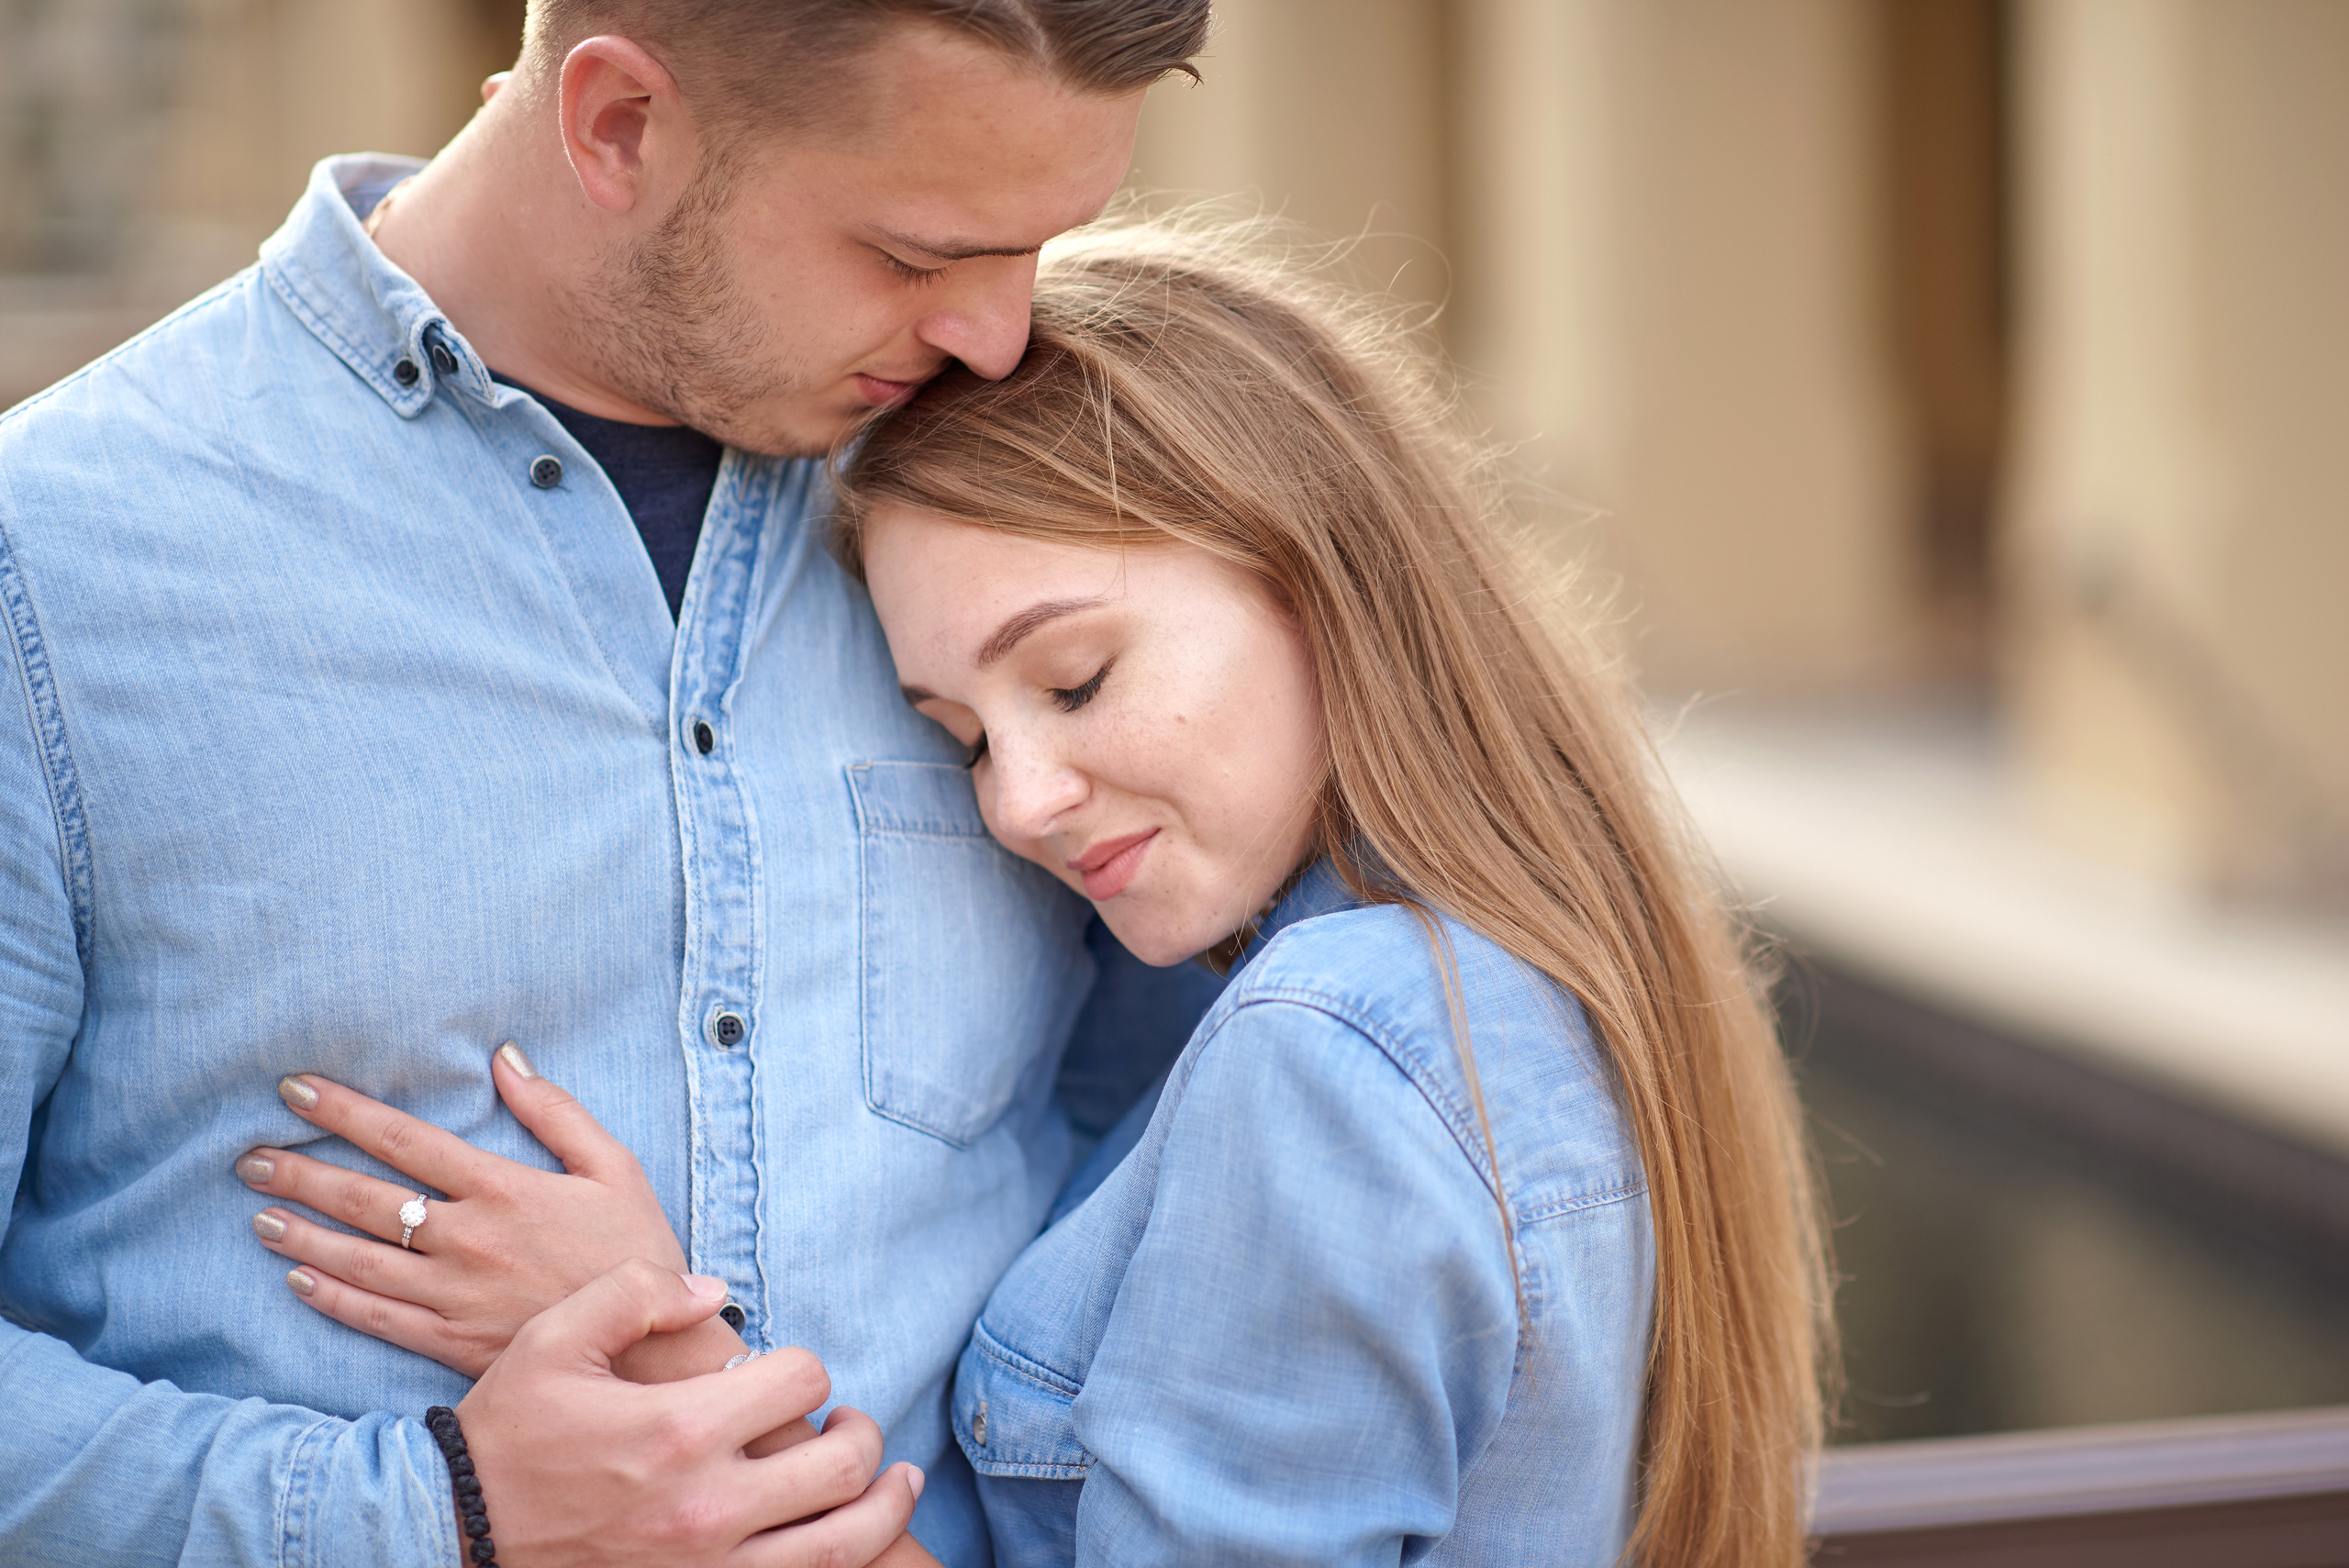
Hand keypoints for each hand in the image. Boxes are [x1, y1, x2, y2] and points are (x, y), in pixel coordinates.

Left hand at [239, 1043, 720, 1378]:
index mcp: (504, 1189)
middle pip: (367, 1199)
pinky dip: (333, 1298)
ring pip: (360, 1259)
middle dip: (302, 1174)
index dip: (346, 1112)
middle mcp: (469, 1239)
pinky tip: (299, 1281)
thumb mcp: (615, 1167)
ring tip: (260, 1217)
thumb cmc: (637, 1251)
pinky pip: (377, 1317)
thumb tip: (505, 1057)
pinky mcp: (452, 1341)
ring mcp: (455, 1294)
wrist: (651, 1351)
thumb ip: (557, 1111)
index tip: (296, 1092)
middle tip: (250, 1159)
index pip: (407, 1139)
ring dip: (304, 1235)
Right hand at [462, 1260, 925, 1567]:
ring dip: (882, 1507)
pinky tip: (841, 1537)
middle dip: (861, 1434)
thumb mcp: (554, 1339)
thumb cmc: (508, 1433)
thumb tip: (719, 1293)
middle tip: (850, 1423)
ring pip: (843, 1544)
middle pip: (843, 1464)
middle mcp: (708, 1506)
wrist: (455, 1532)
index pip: (802, 1380)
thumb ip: (638, 1295)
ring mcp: (708, 1567)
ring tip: (894, 1482)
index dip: (805, 1365)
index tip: (786, 1372)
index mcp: (680, 1429)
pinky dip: (838, 1562)